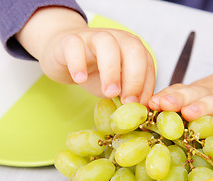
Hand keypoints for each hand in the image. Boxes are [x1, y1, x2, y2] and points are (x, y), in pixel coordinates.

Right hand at [16, 6, 154, 104]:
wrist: (65, 55)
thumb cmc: (96, 70)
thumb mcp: (117, 84)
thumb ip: (129, 93)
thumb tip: (141, 111)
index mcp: (131, 49)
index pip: (147, 63)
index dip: (146, 86)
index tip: (140, 106)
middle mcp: (116, 38)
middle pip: (133, 48)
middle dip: (134, 77)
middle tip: (128, 101)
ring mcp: (93, 37)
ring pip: (106, 43)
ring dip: (111, 70)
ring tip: (109, 93)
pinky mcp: (70, 41)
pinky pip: (75, 46)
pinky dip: (78, 63)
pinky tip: (80, 79)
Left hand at [148, 57, 212, 135]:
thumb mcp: (198, 99)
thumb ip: (177, 106)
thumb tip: (146, 114)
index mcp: (195, 93)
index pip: (178, 92)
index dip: (165, 97)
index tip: (151, 103)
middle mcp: (210, 96)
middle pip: (193, 95)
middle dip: (177, 100)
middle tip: (164, 105)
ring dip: (201, 107)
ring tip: (188, 113)